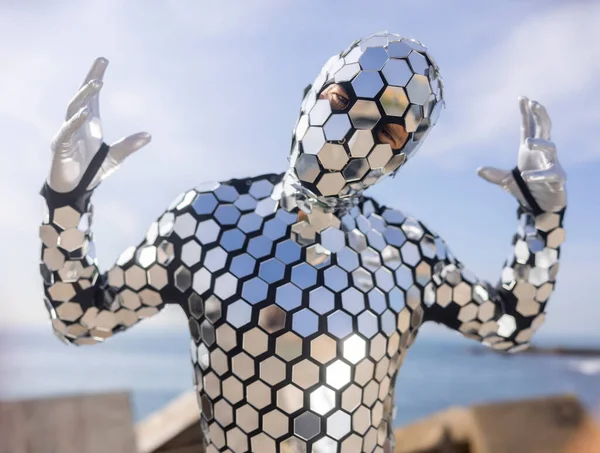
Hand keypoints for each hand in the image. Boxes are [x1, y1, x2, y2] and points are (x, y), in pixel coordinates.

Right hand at [47, 57, 150, 192]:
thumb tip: (149, 135)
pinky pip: (67, 131)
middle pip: (82, 96)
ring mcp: (67, 134)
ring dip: (85, 95)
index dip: (95, 78)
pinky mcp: (60, 146)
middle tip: (102, 62)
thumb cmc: (91, 171)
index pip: (92, 97)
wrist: (74, 190)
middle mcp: (76, 124)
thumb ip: (129, 146)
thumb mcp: (115, 158)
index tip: (103, 61)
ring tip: (97, 83)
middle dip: (91, 78)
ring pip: (73, 108)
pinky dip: (76, 121)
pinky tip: (85, 113)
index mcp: (89, 125)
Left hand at [477, 97, 566, 212]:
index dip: (526, 113)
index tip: (523, 97)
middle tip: (534, 103)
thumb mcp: (506, 182)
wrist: (542, 207)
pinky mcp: (558, 178)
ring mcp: (551, 164)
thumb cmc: (527, 189)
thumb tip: (478, 170)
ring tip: (527, 143)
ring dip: (540, 143)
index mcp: (528, 151)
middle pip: (544, 129)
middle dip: (541, 115)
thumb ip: (494, 175)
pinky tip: (525, 176)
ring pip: (551, 147)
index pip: (528, 128)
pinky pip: (551, 173)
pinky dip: (538, 174)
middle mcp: (541, 154)